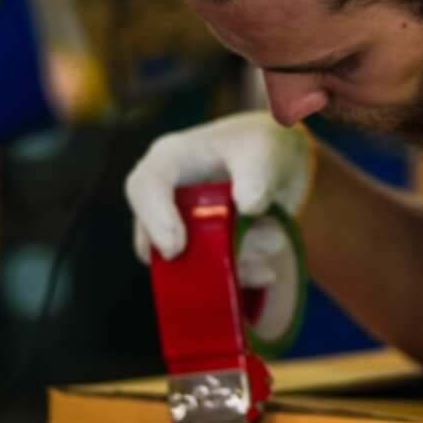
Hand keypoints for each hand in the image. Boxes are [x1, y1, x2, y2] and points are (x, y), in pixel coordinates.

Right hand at [124, 112, 313, 262]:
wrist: (279, 163)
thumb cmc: (263, 144)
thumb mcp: (264, 149)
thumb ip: (257, 173)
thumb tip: (249, 206)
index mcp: (170, 160)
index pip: (144, 188)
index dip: (154, 219)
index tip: (176, 248)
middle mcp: (168, 196)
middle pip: (152, 238)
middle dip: (196, 255)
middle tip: (239, 255)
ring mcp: (182, 226)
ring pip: (183, 264)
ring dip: (228, 264)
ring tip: (272, 241)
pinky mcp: (202, 248)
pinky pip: (207, 276)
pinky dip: (236, 277)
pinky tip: (267, 271)